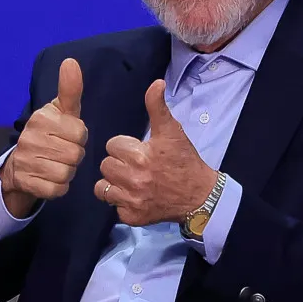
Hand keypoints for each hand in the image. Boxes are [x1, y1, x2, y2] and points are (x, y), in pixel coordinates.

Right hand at [0, 58, 87, 216]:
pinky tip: (49, 178)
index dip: (78, 138)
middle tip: (61, 153)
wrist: (18, 165)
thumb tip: (71, 62)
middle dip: (73, 156)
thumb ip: (70, 89)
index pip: (80, 133)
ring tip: (55, 165)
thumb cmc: (48, 133)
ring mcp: (26, 161)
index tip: (67, 136)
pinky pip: (57, 189)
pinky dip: (58, 187)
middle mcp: (30, 137)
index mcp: (41, 118)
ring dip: (67, 172)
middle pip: (75, 154)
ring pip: (67, 173)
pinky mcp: (26, 182)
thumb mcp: (60, 110)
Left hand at [94, 79, 216, 226]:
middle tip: (136, 165)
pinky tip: (136, 196)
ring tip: (131, 180)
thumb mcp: (172, 132)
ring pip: (103, 187)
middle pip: (106, 165)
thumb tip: (156, 83)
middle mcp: (133, 180)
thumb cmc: (184, 161)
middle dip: (118, 163)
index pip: (113, 145)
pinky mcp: (132, 218)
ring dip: (114, 183)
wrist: (200, 196)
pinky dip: (122, 203)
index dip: (125, 146)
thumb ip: (158, 107)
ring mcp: (132, 201)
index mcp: (140, 156)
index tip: (140, 150)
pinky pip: (113, 207)